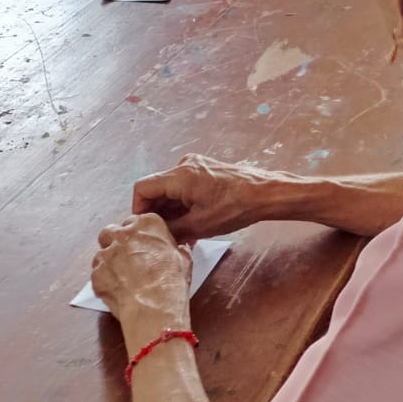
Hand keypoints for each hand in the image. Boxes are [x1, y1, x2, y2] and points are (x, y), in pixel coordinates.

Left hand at [91, 213, 191, 346]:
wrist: (155, 306)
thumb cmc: (171, 281)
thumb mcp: (183, 258)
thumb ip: (174, 249)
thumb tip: (177, 251)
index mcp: (147, 224)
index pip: (135, 221)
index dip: (137, 234)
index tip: (140, 244)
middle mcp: (124, 234)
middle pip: (111, 231)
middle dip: (115, 242)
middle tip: (125, 257)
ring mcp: (107, 254)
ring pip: (100, 253)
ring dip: (108, 262)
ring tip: (120, 277)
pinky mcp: (96, 274)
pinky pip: (96, 274)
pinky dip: (103, 281)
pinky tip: (116, 290)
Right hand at [132, 152, 275, 241]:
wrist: (264, 194)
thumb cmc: (233, 208)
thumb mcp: (197, 225)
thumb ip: (170, 229)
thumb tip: (152, 234)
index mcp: (179, 175)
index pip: (142, 188)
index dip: (138, 210)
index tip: (145, 229)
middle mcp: (185, 165)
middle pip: (156, 189)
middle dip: (157, 214)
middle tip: (163, 236)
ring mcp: (196, 166)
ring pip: (170, 190)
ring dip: (171, 212)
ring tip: (179, 235)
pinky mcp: (206, 171)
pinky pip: (184, 187)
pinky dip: (182, 205)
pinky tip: (191, 225)